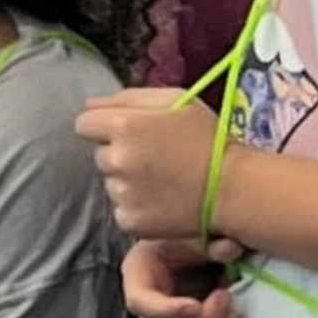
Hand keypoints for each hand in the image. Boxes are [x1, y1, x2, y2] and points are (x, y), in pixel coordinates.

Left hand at [80, 83, 234, 248]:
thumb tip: (89, 103)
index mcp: (124, 125)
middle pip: (100, 155)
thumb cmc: (207, 138)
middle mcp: (117, 160)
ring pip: (111, 183)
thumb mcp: (176, 100)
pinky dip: (137, 205)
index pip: (84, 123)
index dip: (103, 126)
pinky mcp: (129, 221)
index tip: (125, 132)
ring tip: (163, 179)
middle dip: (120, 153)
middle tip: (155, 157)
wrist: (232, 187)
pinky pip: (121, 209)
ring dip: (128, 181)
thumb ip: (128, 97)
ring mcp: (122, 193)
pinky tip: (162, 199)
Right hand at [125, 239, 240, 317]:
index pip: (140, 303)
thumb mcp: (191, 234)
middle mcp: (144, 307)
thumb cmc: (185, 240)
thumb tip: (230, 250)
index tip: (195, 306)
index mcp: (138, 276)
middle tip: (226, 299)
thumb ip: (208, 242)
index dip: (167, 311)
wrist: (193, 253)